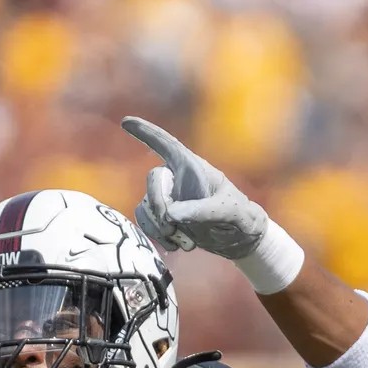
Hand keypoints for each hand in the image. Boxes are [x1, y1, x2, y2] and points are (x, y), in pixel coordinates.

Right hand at [121, 116, 280, 260]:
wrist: (242, 240)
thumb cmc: (241, 217)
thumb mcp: (227, 211)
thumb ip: (201, 210)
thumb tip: (170, 213)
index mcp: (192, 167)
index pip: (166, 144)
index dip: (146, 132)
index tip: (126, 121)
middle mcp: (177, 179)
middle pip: (153, 181)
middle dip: (158, 205)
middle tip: (172, 225)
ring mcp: (170, 198)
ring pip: (146, 206)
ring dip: (159, 226)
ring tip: (185, 242)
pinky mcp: (166, 218)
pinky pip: (148, 222)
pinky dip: (157, 236)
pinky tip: (176, 246)